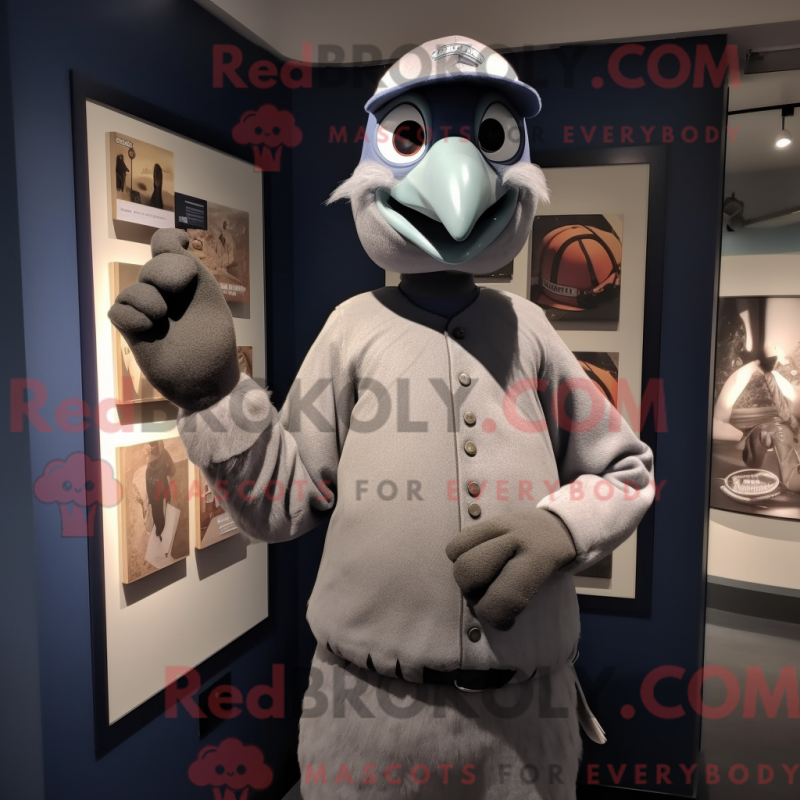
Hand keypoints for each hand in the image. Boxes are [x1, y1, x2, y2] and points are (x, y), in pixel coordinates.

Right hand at [108, 229, 239, 411]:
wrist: (207, 384)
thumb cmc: (215, 347)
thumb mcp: (211, 305)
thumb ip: (195, 275)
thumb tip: (177, 246)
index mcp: (188, 283)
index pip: (167, 248)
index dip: (168, 241)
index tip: (181, 243)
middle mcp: (165, 294)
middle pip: (152, 267)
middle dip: (162, 272)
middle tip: (176, 289)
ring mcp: (147, 312)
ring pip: (133, 290)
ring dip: (147, 300)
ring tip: (161, 319)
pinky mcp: (133, 332)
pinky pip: (117, 311)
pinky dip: (130, 316)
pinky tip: (146, 328)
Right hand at [445, 509, 576, 630]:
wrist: (560, 527)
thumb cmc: (554, 564)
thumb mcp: (550, 582)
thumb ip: (520, 596)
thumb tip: (487, 613)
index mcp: (539, 558)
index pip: (504, 595)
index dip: (496, 616)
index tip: (506, 622)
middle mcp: (517, 537)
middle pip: (469, 571)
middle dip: (472, 594)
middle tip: (489, 598)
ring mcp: (499, 525)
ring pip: (457, 554)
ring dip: (464, 576)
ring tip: (482, 580)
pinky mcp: (486, 520)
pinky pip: (456, 543)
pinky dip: (459, 558)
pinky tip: (477, 561)